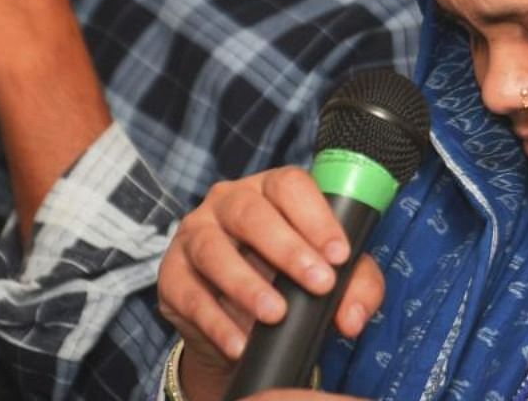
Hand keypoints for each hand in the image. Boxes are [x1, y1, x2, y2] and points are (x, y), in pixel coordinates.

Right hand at [158, 167, 385, 400]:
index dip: (316, 218)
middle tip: (319, 284)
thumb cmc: (294, 278)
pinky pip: (189, 294)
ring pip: (213, 250)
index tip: (340, 255)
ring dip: (246, 285)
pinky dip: (215, 321)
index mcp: (271, 189)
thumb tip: (353, 317)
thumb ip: (356, 288)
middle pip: (251, 213)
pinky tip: (240, 342)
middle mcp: (228, 202)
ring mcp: (195, 234)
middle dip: (288, 249)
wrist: (243, 319)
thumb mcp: (334, 277)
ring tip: (276, 315)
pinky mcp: (171, 274)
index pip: (290, 186)